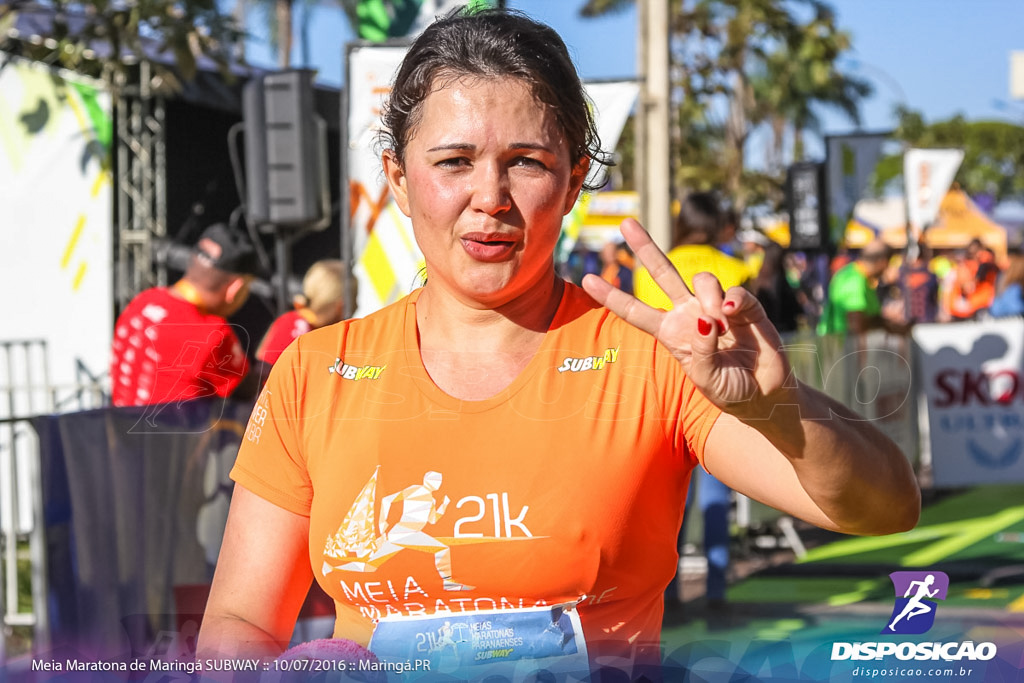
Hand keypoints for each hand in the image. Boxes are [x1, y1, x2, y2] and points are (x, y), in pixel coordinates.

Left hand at [582, 218, 792, 418]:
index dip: (611, 296)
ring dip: (709, 297)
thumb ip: (701, 352)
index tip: (585, 279)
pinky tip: (733, 316)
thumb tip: (706, 320)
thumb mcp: (707, 379)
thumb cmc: (729, 390)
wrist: (765, 394)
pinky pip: (734, 291)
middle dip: (645, 247)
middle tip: (626, 222)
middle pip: (662, 273)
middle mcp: (689, 314)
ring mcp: (715, 306)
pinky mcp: (744, 306)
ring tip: (722, 326)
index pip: (635, 312)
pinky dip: (734, 300)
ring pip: (701, 279)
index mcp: (671, 333)